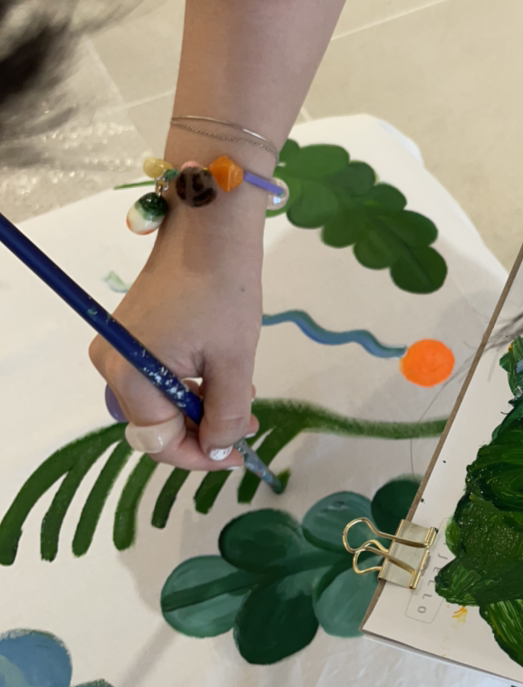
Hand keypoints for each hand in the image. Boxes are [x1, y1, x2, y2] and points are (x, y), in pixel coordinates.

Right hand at [90, 184, 264, 469]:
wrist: (210, 228)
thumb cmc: (224, 292)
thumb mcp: (234, 362)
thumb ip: (225, 415)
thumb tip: (217, 451)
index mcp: (130, 375)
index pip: (160, 440)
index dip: (199, 457)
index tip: (237, 458)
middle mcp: (112, 365)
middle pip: (155, 424)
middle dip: (201, 432)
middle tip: (246, 429)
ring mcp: (118, 348)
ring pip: (159, 402)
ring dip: (199, 409)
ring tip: (244, 402)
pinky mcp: (131, 334)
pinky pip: (156, 377)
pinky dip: (189, 386)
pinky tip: (222, 380)